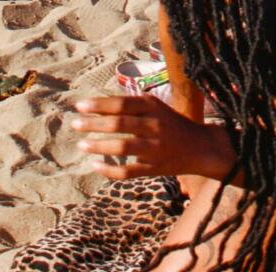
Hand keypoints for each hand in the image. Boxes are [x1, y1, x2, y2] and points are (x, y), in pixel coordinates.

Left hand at [72, 95, 234, 179]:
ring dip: (99, 146)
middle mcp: (154, 125)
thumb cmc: (172, 124)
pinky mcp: (154, 169)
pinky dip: (110, 170)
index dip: (99, 105)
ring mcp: (155, 148)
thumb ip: (132, 106)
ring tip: (81, 144)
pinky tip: (95, 165)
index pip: (121, 104)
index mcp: (153, 107)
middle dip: (94, 124)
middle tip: (75, 124)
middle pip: (119, 123)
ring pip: (122, 147)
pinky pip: (128, 171)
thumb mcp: (156, 107)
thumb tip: (99, 105)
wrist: (201, 147)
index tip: (79, 106)